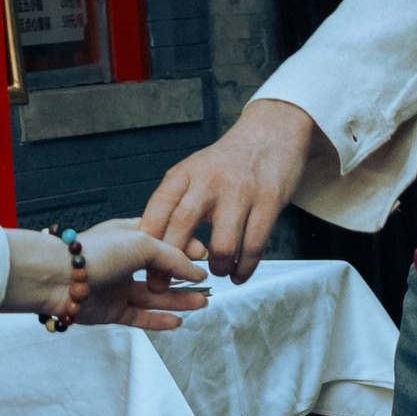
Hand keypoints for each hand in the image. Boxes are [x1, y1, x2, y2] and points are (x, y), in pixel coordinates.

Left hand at [0, 225, 205, 331]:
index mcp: (129, 235)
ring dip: (178, 300)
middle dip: (186, 278)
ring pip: (154, 296)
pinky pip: (140, 316)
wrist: (58, 279)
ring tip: (203, 303)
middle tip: (210, 285)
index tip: (207, 256)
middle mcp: (124, 260)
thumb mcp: (142, 243)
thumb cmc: (96, 252)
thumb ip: (172, 257)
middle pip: (161, 270)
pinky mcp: (110, 310)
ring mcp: (117, 286)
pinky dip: (159, 320)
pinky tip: (179, 321)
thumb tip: (197, 272)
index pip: (164, 240)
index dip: (186, 247)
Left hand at [140, 98, 323, 283]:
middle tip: (167, 284)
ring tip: (217, 271)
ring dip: (216, 268)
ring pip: (221, 245)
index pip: (157, 209)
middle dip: (171, 264)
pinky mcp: (268, 201)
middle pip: (182, 227)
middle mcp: (208, 181)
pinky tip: (239, 273)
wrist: (272, 131)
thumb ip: (177, 201)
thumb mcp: (194, 170)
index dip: (148, 242)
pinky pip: (253, 247)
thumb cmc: (228, 160)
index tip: (144, 266)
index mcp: (185, 174)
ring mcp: (240, 191)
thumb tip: (153, 244)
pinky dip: (244, 268)